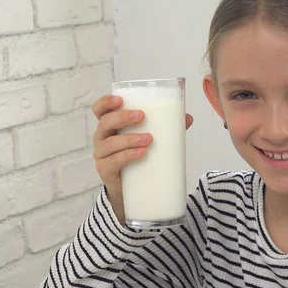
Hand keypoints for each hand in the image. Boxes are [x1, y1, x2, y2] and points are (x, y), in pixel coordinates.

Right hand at [91, 95, 192, 219]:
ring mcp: (102, 155)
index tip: (120, 100)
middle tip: (142, 116)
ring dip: (129, 139)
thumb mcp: (149, 139)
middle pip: (105, 123)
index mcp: (110, 125)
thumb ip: (167, 128)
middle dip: (122, 118)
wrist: (131, 188)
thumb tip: (187, 118)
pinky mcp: (105, 170)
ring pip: (110, 143)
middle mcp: (102, 138)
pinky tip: (141, 153)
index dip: (106, 102)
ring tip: (148, 139)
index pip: (100, 110)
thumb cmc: (137, 156)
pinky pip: (113, 161)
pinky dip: (128, 156)